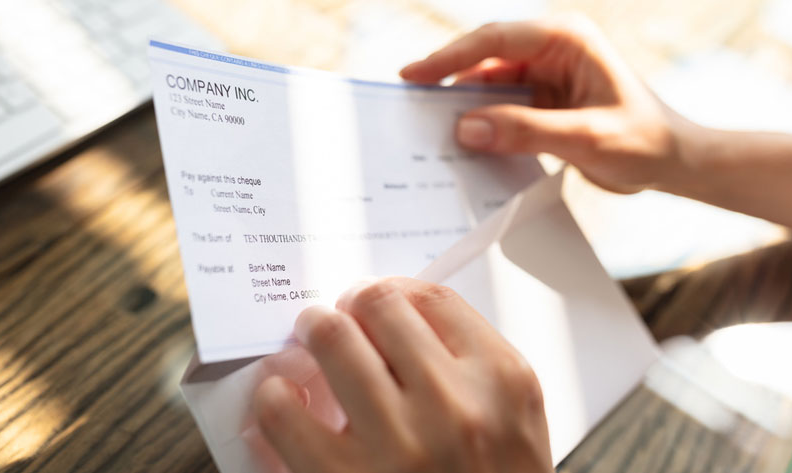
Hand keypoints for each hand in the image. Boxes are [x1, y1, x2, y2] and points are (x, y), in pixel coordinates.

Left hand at [253, 278, 553, 472]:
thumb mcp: (516, 426)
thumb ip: (471, 367)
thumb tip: (387, 317)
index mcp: (504, 381)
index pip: (433, 298)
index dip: (392, 291)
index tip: (371, 302)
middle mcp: (453, 403)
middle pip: (378, 306)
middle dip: (347, 307)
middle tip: (332, 320)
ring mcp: (398, 443)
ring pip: (331, 339)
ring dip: (311, 333)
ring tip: (303, 346)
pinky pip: (285, 412)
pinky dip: (274, 397)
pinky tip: (280, 400)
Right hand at [401, 16, 696, 193]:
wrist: (674, 163)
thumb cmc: (644, 141)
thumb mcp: (585, 137)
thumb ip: (524, 132)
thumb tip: (465, 130)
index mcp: (567, 40)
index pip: (496, 39)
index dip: (451, 56)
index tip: (414, 75)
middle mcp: (552, 52)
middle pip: (486, 60)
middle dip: (449, 82)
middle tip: (411, 106)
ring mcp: (546, 77)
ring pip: (489, 86)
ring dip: (464, 109)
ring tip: (430, 132)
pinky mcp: (542, 103)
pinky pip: (500, 109)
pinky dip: (482, 126)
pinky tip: (462, 145)